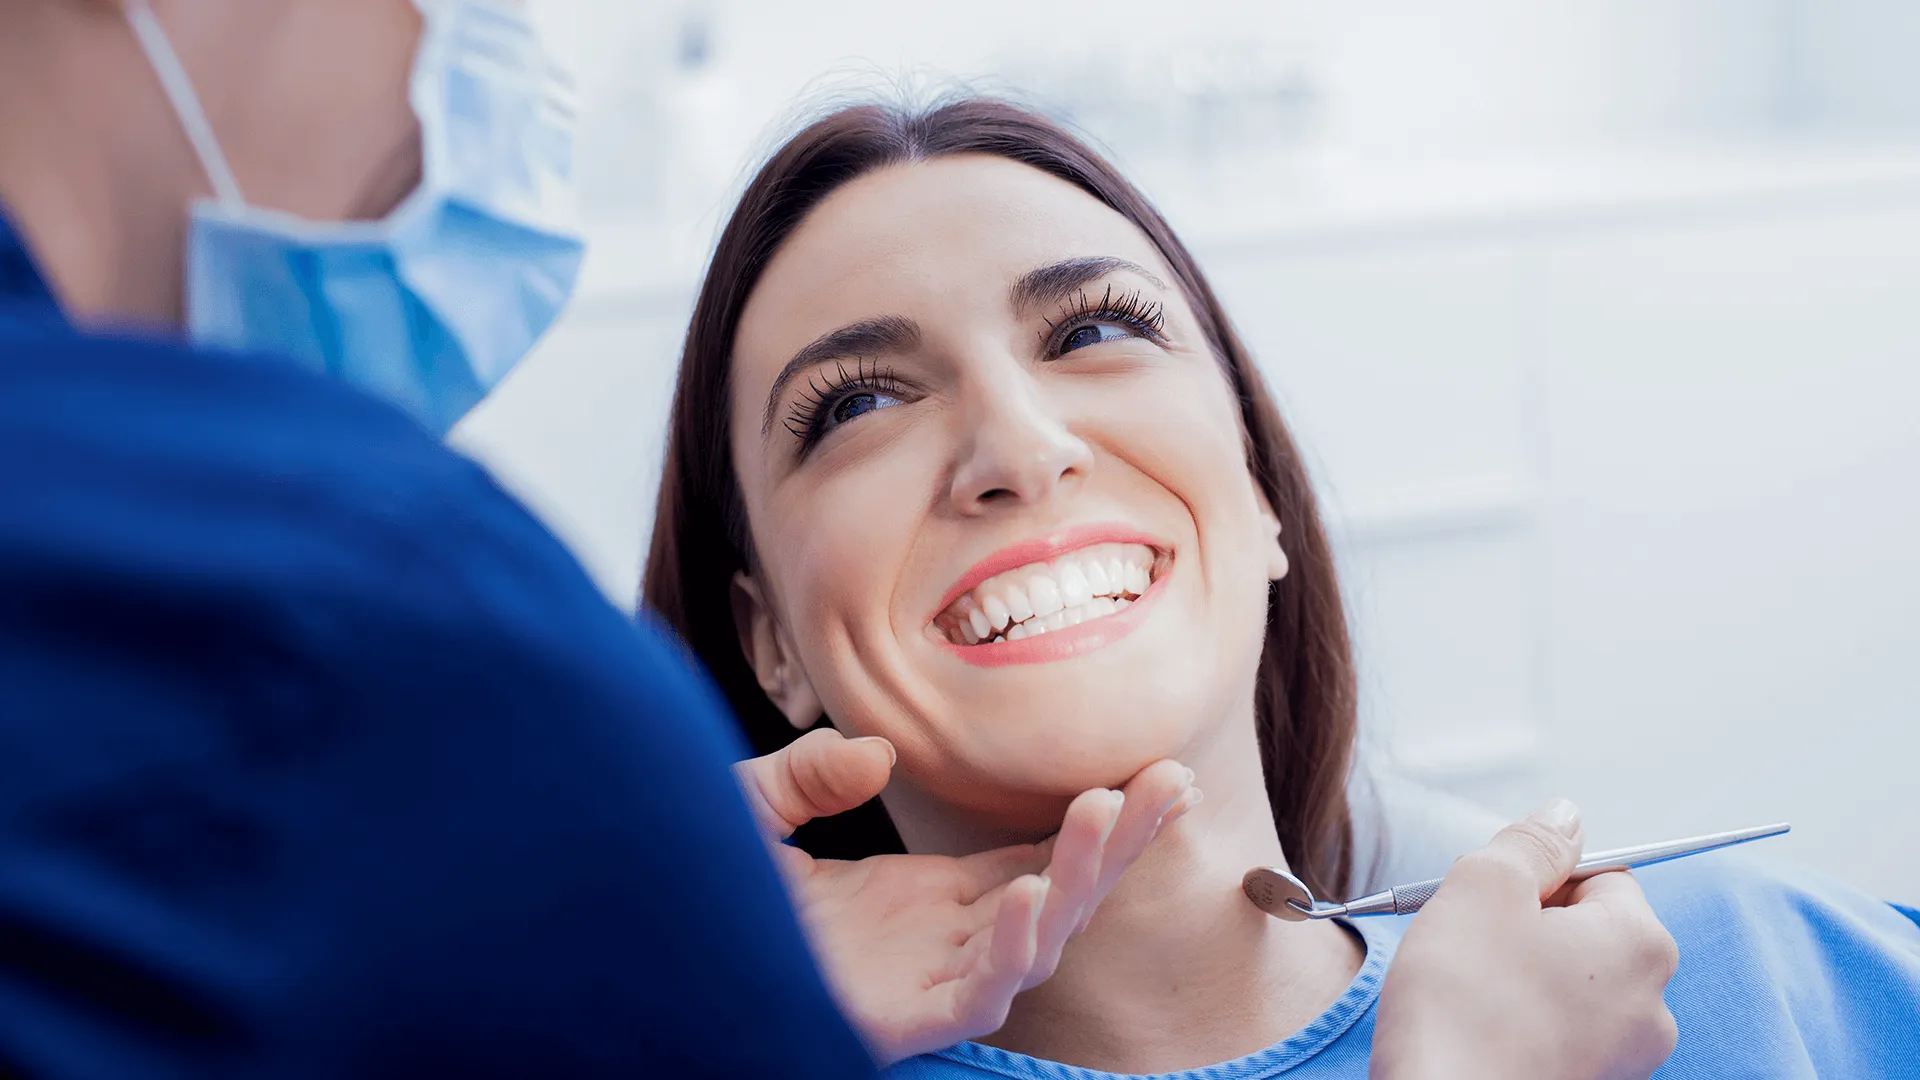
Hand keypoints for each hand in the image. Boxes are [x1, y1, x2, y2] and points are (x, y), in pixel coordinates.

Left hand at [734, 729, 1197, 1065]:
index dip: (1098, 822)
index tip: (1159, 775)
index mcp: (925, 899)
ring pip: (1034, 942)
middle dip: (1121, 843)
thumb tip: (876, 754)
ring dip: (1077, 879)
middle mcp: (940, 942)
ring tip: (1105, 810)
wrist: (651, 957)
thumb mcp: (751, 809)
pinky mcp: (900, 1021)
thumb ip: (808, 773)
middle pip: (1059, 892)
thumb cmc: (700, 901)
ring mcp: (924, 982)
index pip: (1037, 856)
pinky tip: (1025, 895)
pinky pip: (975, 995)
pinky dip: (1008, 951)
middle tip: (1174, 780)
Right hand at [1370, 800, 1680, 1079]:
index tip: (1494, 900)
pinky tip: (1481, 1027)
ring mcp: (1625, 1057)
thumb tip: (1565, 817)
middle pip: (1588, 928)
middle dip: (1529, 925)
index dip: (1537, 876)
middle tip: (1474, 942)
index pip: (1600, 872)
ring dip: (1522, 972)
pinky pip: (1559, 1029)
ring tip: (1472, 991)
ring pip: (1569, 980)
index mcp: (1641, 942)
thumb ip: (1530, 842)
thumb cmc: (1461, 1007)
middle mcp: (1651, 1004)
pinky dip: (1521, 1019)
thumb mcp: (1483, 885)